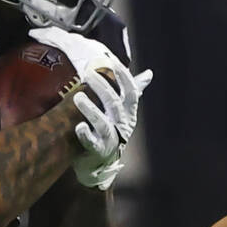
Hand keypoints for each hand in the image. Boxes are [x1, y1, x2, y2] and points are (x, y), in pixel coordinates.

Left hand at [28, 26, 153, 188]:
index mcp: (129, 115)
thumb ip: (134, 92)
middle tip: (88, 73)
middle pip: (114, 104)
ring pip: (102, 123)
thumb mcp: (124, 113)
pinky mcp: (97, 151)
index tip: (114, 62)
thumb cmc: (112, 133)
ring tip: (78, 96)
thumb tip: (148, 74)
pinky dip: (85, 134)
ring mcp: (110, 139)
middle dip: (102, 87)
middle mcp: (121, 126)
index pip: (131, 94)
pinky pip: (91, 142)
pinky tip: (79, 127)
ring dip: (91, 109)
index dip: (125, 78)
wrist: (102, 164)